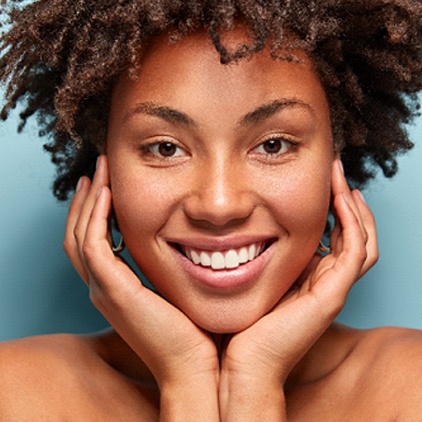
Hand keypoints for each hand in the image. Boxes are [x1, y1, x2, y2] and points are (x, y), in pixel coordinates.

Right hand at [63, 156, 219, 418]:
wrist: (193, 366)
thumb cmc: (191, 330)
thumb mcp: (174, 290)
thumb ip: (167, 267)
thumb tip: (182, 242)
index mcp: (114, 289)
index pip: (93, 243)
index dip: (94, 213)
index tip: (106, 186)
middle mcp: (102, 288)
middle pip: (78, 235)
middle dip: (85, 201)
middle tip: (96, 171)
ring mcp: (103, 290)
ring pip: (80, 235)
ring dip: (88, 201)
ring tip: (98, 172)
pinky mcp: (112, 290)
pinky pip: (94, 244)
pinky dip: (96, 216)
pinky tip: (107, 192)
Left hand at [219, 159, 377, 418]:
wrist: (240, 363)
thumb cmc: (238, 321)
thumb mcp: (248, 277)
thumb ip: (254, 255)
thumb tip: (234, 226)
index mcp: (308, 277)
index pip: (333, 236)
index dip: (331, 207)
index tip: (317, 177)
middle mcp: (325, 281)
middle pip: (352, 234)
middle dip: (346, 200)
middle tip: (335, 169)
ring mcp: (332, 288)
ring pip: (361, 239)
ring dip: (353, 204)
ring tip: (340, 176)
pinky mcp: (332, 294)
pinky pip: (355, 249)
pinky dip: (353, 221)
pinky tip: (341, 197)